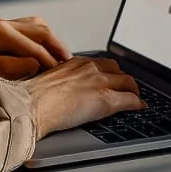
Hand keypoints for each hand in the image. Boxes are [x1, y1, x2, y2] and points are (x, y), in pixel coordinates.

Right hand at [21, 56, 145, 138]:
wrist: (31, 105)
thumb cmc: (32, 98)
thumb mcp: (46, 82)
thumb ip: (59, 82)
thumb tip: (60, 91)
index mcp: (74, 63)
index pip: (99, 63)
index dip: (108, 72)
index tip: (110, 78)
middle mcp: (89, 68)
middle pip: (117, 69)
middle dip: (123, 79)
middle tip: (125, 88)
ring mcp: (100, 83)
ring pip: (128, 82)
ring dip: (133, 91)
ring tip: (134, 98)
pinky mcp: (107, 100)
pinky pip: (131, 100)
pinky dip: (137, 104)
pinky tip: (139, 108)